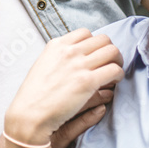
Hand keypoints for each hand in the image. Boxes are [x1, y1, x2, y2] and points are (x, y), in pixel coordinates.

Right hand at [4, 29, 122, 145]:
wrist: (29, 114)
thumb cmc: (34, 95)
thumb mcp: (43, 65)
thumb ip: (59, 57)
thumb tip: (75, 56)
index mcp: (56, 45)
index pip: (85, 33)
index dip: (94, 43)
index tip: (96, 54)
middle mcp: (69, 51)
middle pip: (102, 39)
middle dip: (109, 50)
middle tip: (111, 62)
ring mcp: (79, 65)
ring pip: (112, 51)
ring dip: (117, 61)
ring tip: (114, 72)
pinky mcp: (87, 81)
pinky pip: (114, 70)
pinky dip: (118, 75)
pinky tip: (114, 82)